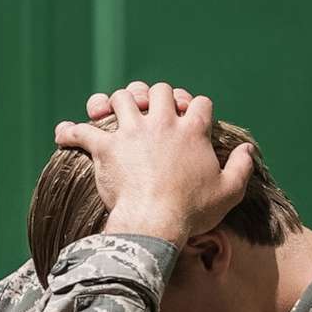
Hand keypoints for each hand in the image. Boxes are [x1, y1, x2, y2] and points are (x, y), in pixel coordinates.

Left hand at [53, 81, 253, 242]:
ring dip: (117, 102)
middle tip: (151, 110)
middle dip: (156, 96)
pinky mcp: (106, 147)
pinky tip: (63, 133)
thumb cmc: (192, 210)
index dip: (197, 107)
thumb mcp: (229, 191)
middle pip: (159, 90)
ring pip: (121, 97)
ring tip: (113, 112)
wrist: (155, 221)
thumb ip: (241, 167)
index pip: (199, 103)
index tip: (192, 118)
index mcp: (192, 130)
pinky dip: (70, 131)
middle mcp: (162, 123)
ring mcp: (132, 132)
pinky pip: (81, 131)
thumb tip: (247, 150)